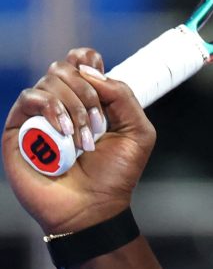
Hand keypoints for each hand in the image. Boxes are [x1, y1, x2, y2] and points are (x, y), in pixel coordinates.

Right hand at [2, 49, 154, 234]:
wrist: (92, 208)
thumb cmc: (115, 174)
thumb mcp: (137, 131)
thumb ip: (123, 95)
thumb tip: (90, 69)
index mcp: (89, 99)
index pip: (81, 61)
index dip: (88, 60)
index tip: (101, 77)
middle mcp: (61, 103)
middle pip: (65, 67)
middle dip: (87, 92)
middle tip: (98, 125)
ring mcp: (38, 115)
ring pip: (49, 80)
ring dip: (73, 107)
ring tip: (84, 140)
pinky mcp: (18, 129)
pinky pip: (29, 98)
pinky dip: (51, 109)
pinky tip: (64, 133)